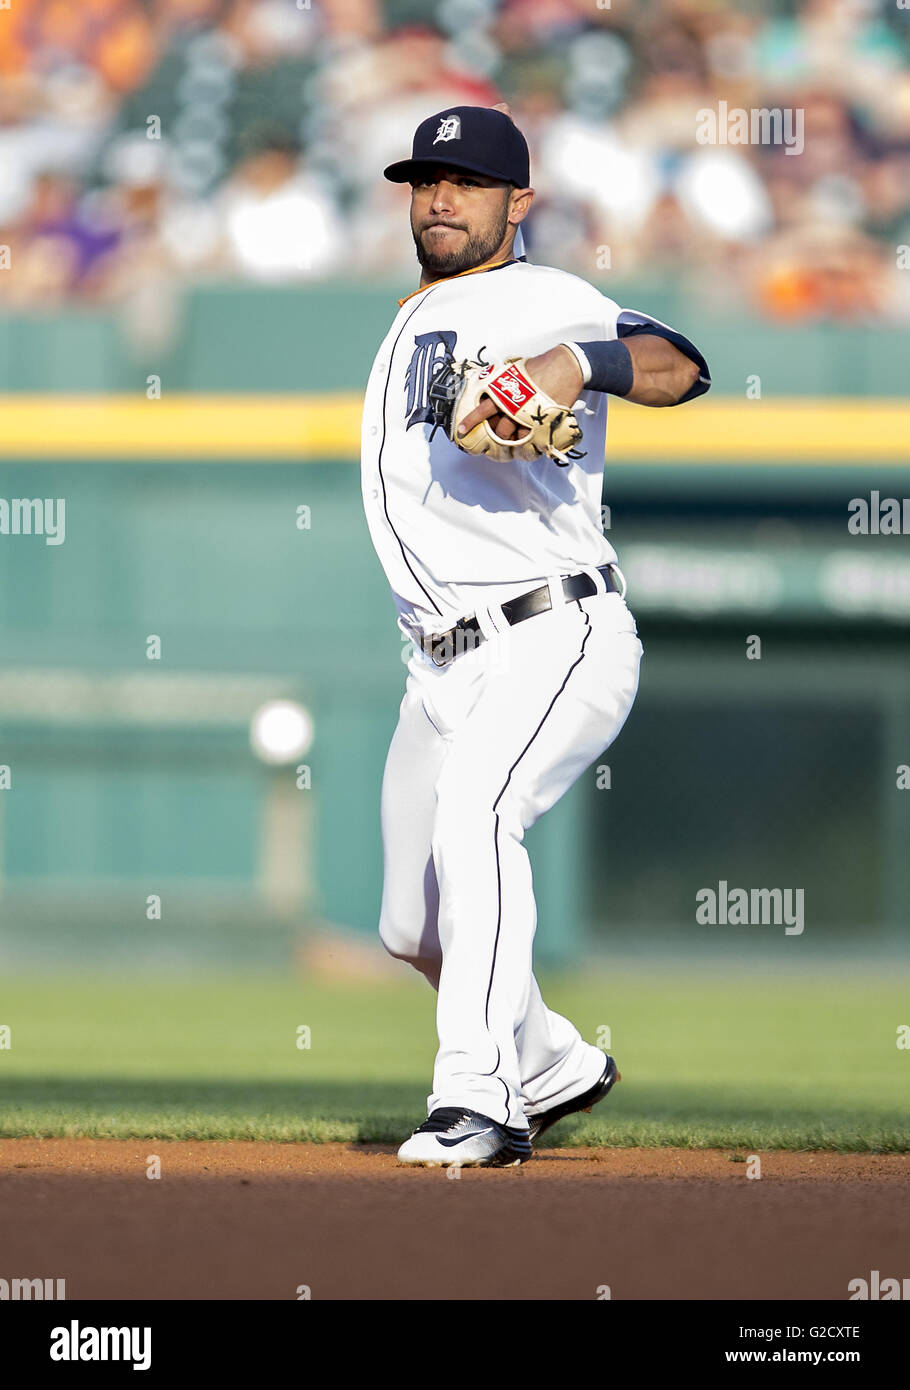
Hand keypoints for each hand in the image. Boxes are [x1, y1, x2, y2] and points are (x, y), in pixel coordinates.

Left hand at [456, 345, 583, 440]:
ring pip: (515, 437)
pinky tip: (530, 442)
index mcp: (506, 394)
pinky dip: (530, 444)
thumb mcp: (514, 372)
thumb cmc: (540, 368)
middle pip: (500, 430)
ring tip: (516, 438)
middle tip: (499, 436)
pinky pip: (533, 441)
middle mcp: (516, 407)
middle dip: (498, 435)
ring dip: (514, 440)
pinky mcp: (545, 424)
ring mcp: (530, 417)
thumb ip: (501, 384)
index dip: (471, 421)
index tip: (462, 430)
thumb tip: (490, 390)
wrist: (565, 367)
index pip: (483, 410)